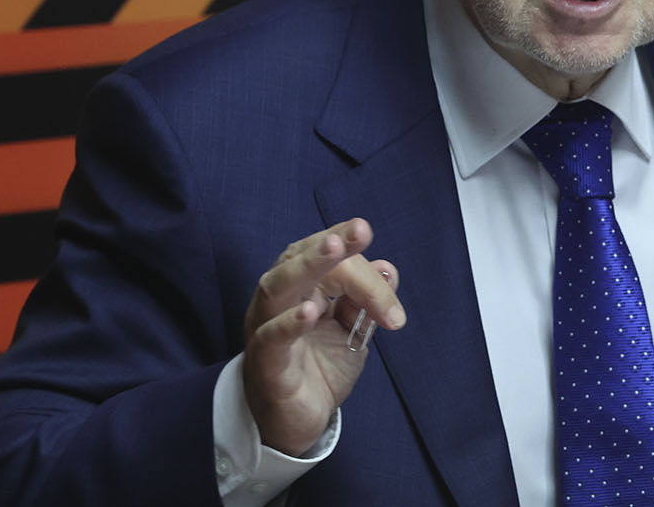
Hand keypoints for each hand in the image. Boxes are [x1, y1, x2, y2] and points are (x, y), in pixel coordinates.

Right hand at [242, 217, 404, 455]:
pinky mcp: (267, 364)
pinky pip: (272, 338)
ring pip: (277, 288)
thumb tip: (387, 268)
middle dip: (329, 243)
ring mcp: (266, 329)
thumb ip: (366, 300)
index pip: (320, 253)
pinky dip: (290, 322)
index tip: (366, 232)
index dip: (346, 243)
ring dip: (308, 266)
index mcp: (299, 287)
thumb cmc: (319, 366)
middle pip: (297, 260)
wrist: (297, 422)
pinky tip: (311, 311)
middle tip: (360, 230)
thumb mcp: (352, 329)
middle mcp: (277, 301)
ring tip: (334, 249)